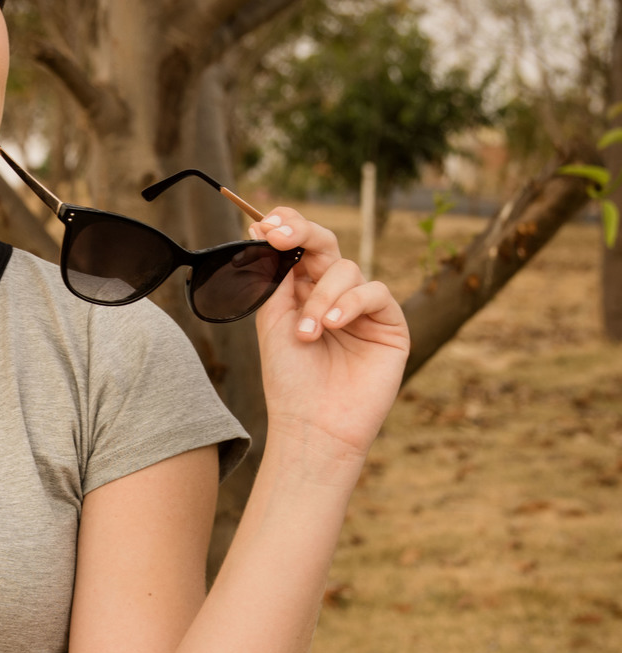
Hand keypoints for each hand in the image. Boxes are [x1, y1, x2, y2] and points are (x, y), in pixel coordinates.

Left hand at [247, 206, 409, 461]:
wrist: (313, 426)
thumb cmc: (289, 381)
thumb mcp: (272, 322)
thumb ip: (273, 278)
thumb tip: (266, 231)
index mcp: (302, 294)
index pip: (299, 248)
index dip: (286, 228)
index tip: (263, 226)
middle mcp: (333, 296)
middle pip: (325, 245)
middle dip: (301, 235)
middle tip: (279, 237)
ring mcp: (363, 309)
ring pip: (347, 270)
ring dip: (321, 296)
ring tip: (308, 333)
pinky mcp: (390, 324)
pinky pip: (375, 292)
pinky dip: (351, 302)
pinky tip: (332, 325)